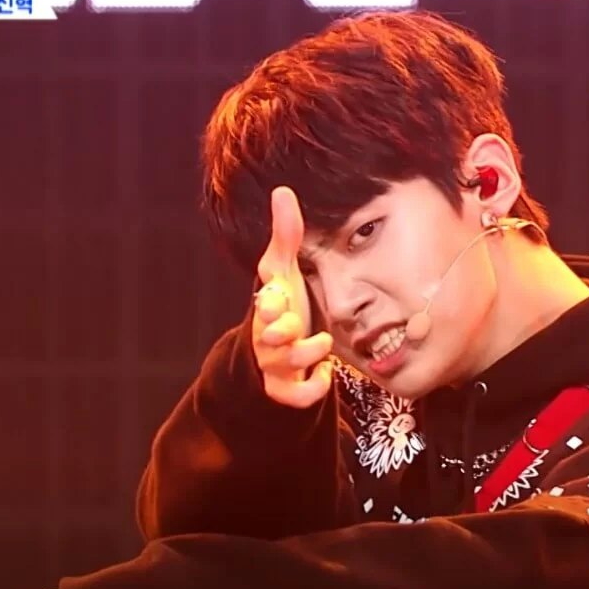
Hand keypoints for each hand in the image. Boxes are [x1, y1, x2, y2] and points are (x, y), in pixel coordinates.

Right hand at [254, 186, 333, 407]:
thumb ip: (286, 235)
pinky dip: (313, 389)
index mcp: (267, 306)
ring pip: (285, 365)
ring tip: (322, 345)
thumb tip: (282, 191)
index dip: (269, 303)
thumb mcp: (285, 271)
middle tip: (291, 325)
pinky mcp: (285, 389)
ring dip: (306, 354)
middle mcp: (266, 337)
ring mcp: (275, 365)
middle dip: (281, 331)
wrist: (281, 351)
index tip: (276, 297)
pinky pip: (296, 397)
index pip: (263, 304)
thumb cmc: (285, 305)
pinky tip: (326, 374)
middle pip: (268, 338)